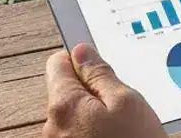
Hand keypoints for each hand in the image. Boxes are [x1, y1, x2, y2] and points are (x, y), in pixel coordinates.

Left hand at [44, 43, 165, 137]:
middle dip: (92, 95)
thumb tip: (82, 52)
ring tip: (123, 132)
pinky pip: (77, 137)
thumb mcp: (128, 102)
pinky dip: (94, 137)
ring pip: (74, 119)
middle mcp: (52, 129)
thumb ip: (100, 73)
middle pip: (66, 94)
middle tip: (121, 107)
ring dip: (95, 119)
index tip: (100, 69)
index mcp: (64, 106)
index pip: (58, 63)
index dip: (82, 62)